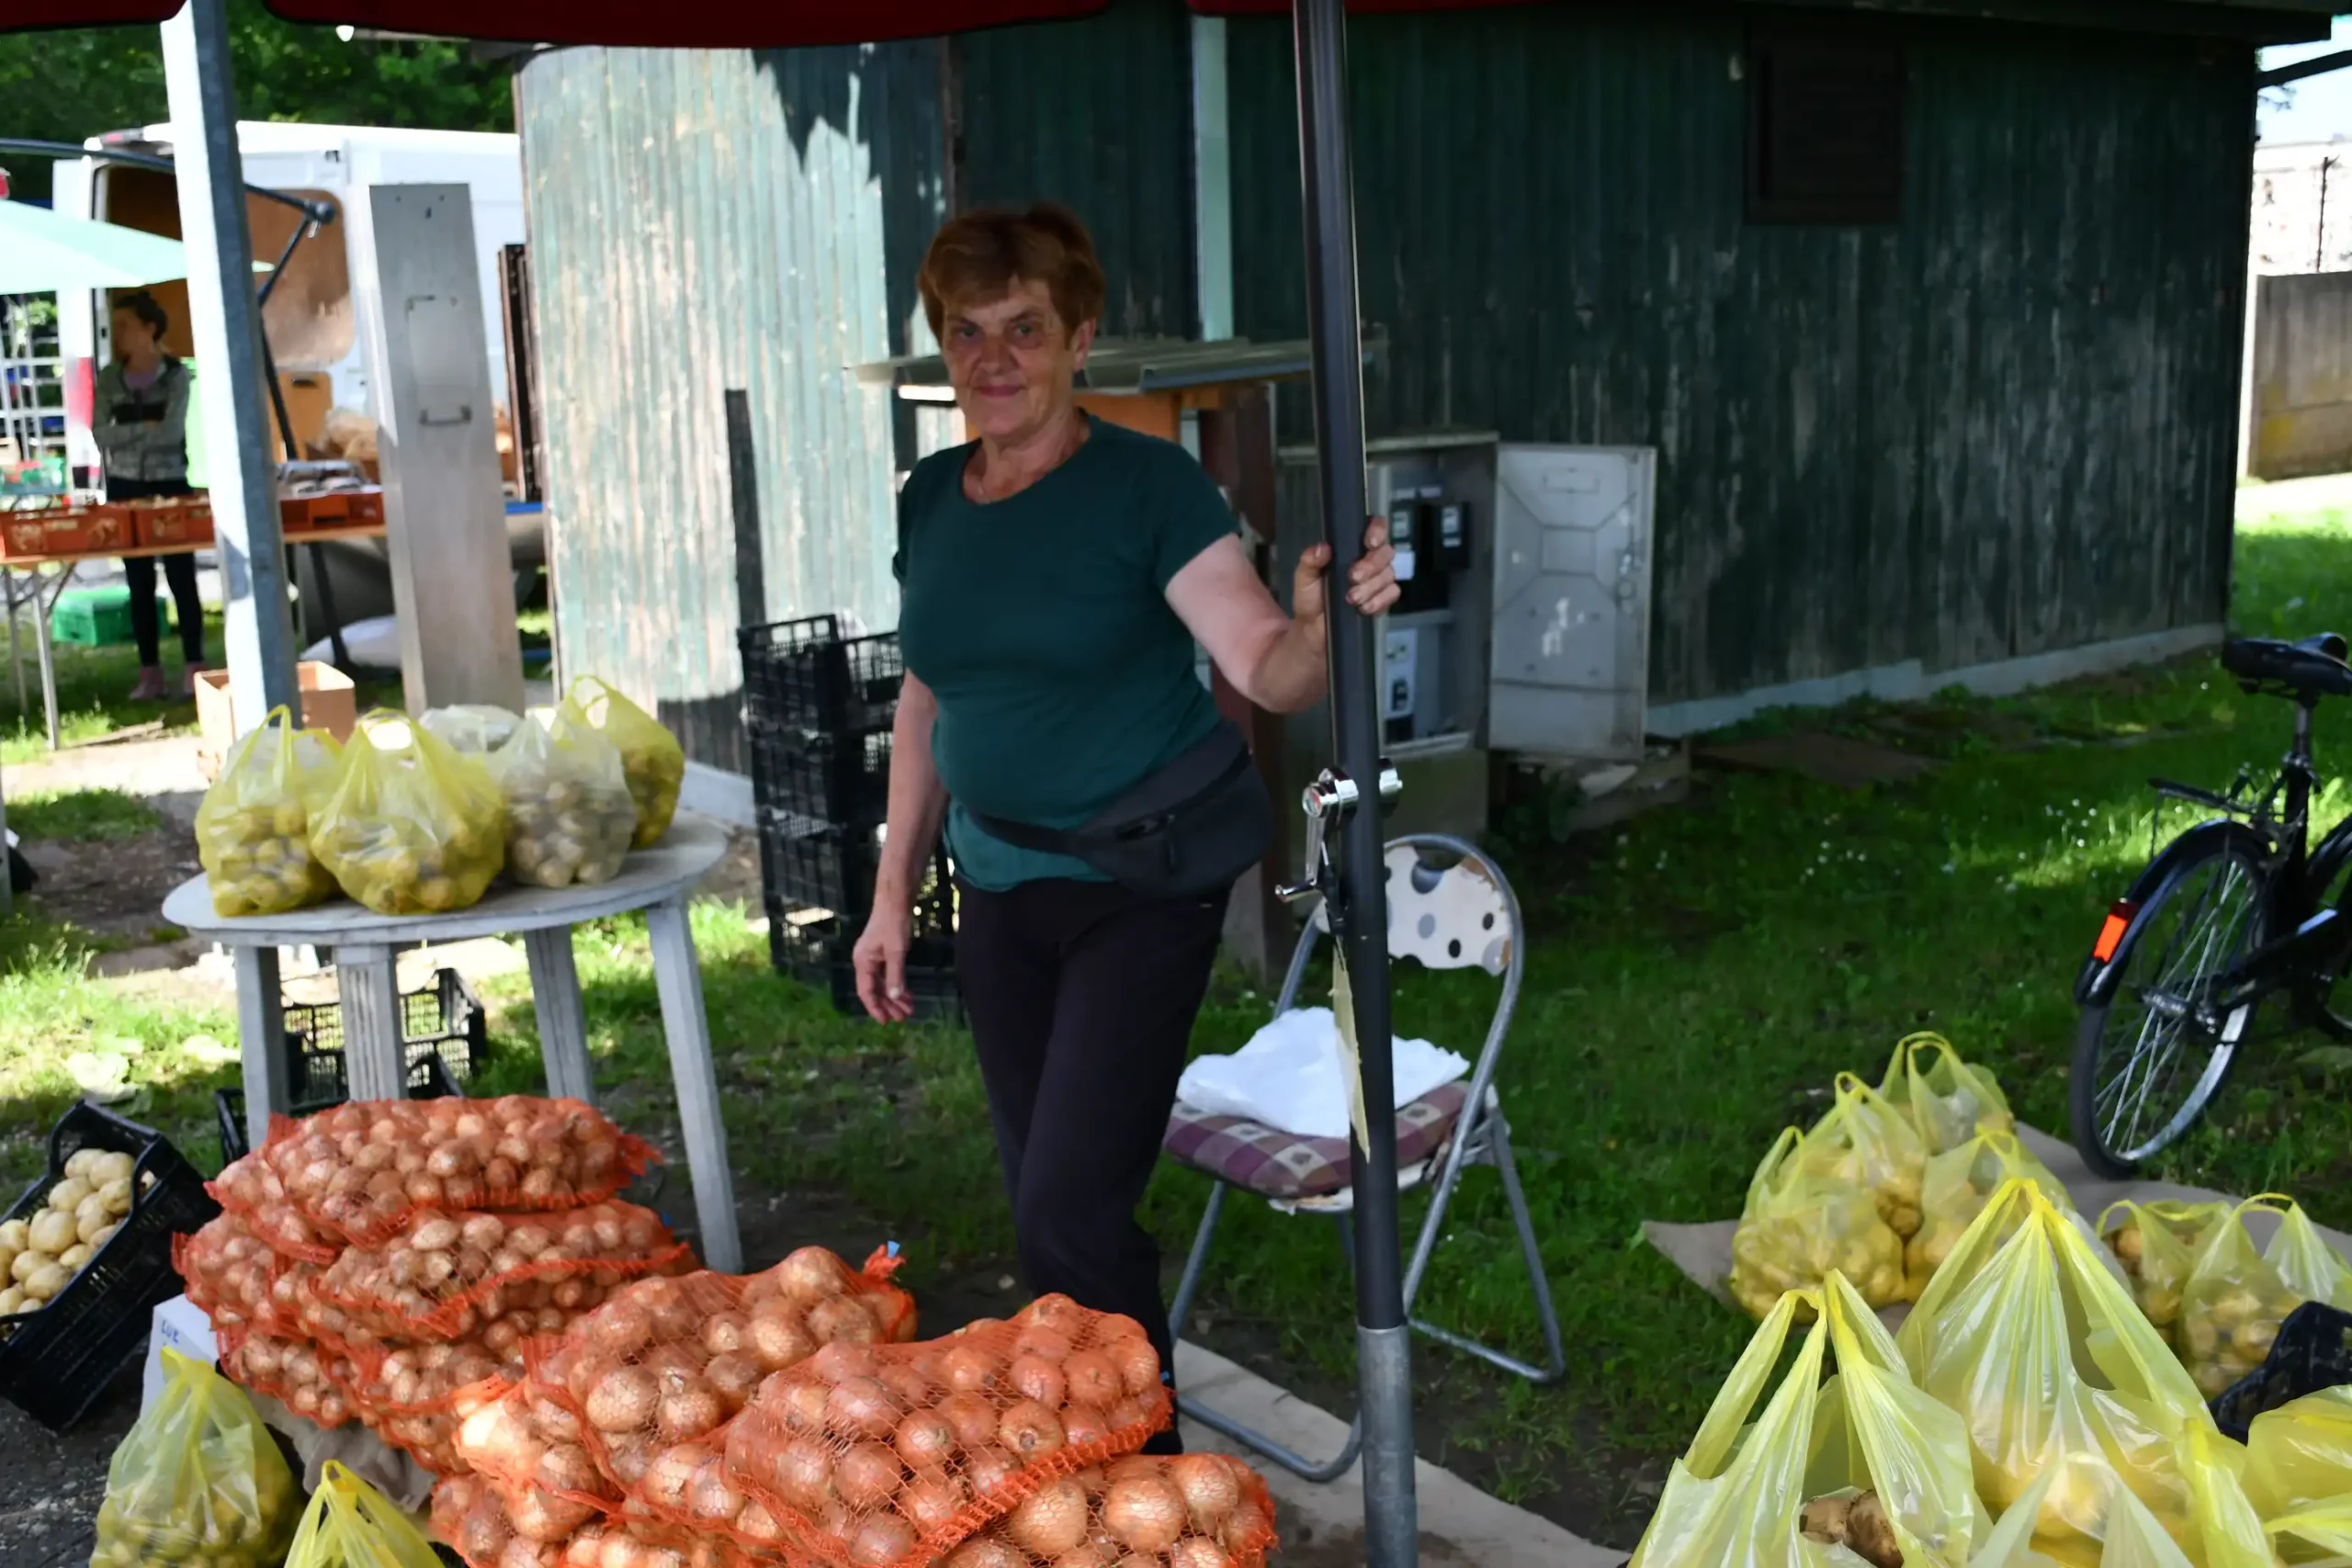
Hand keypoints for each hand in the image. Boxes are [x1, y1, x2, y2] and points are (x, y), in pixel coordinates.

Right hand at [852, 903, 913, 1022]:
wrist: (895, 900)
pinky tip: (907, 992)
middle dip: (889, 1004)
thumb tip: (893, 997)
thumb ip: (895, 975)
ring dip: (895, 996)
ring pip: (882, 982)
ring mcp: (873, 956)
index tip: (887, 1022)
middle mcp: (864, 961)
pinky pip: (887, 974)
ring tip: (909, 1008)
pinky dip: (897, 983)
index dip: (876, 1008)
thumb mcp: (896, 951)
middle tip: (903, 1018)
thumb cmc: (894, 923)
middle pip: (875, 989)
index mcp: (863, 962)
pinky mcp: (882, 951)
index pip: (866, 992)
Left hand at [1292, 517, 1400, 625]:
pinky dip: (1378, 601)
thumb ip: (1310, 560)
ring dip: (1370, 587)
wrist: (1315, 628)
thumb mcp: (1304, 577)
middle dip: (1370, 566)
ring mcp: (1379, 579)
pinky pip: (1392, 594)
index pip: (1375, 528)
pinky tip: (1363, 607)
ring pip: (1389, 574)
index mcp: (1352, 548)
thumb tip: (1322, 548)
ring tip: (1351, 598)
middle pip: (1386, 552)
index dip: (1378, 531)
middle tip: (1352, 577)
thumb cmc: (1311, 597)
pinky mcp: (1384, 598)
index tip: (1370, 543)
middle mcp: (1370, 560)